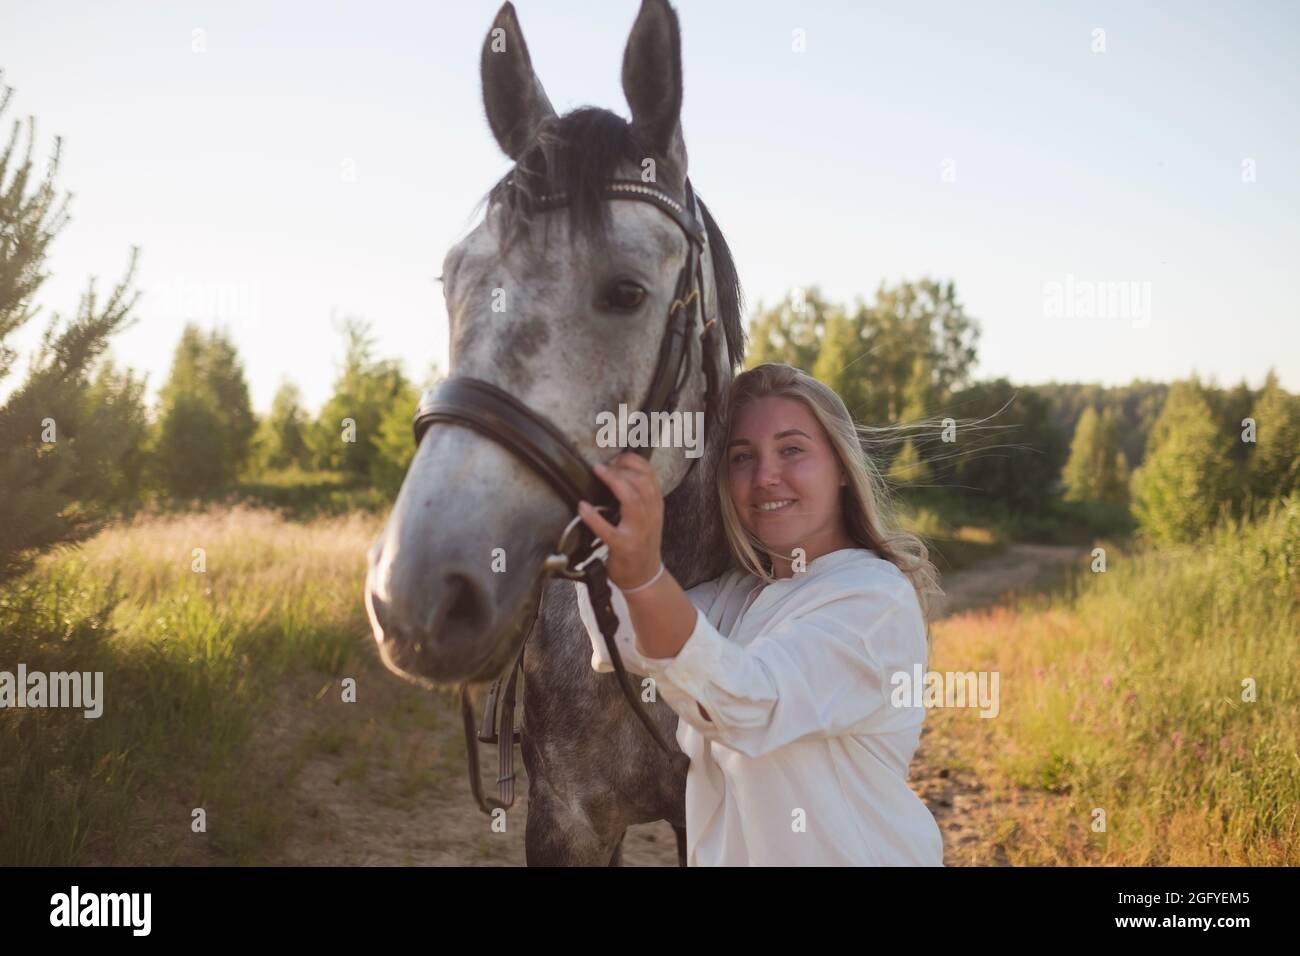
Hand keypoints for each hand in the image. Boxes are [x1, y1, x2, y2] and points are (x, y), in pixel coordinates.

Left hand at [578, 451, 663, 590]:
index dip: (633, 461)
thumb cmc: (641, 544)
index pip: (650, 474)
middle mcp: (650, 517)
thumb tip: (617, 470)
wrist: (645, 576)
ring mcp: (638, 532)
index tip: (616, 457)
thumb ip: (639, 496)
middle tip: (603, 466)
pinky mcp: (623, 547)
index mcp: (655, 506)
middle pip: (642, 483)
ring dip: (613, 482)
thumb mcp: (648, 517)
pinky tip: (583, 507)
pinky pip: (608, 530)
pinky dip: (594, 517)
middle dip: (622, 468)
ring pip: (632, 500)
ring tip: (598, 472)